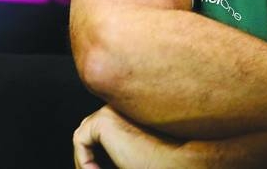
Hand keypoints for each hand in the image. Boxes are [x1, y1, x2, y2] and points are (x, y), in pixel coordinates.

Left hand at [73, 105, 187, 168]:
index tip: (108, 168)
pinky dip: (83, 159)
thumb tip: (98, 160)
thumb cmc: (173, 162)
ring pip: (86, 135)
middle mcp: (122, 104)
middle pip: (94, 130)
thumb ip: (128, 146)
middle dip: (92, 154)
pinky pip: (81, 140)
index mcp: (134, 108)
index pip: (108, 129)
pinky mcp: (104, 120)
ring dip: (86, 159)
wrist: (186, 162)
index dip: (102, 152)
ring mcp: (112, 109)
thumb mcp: (146, 153)